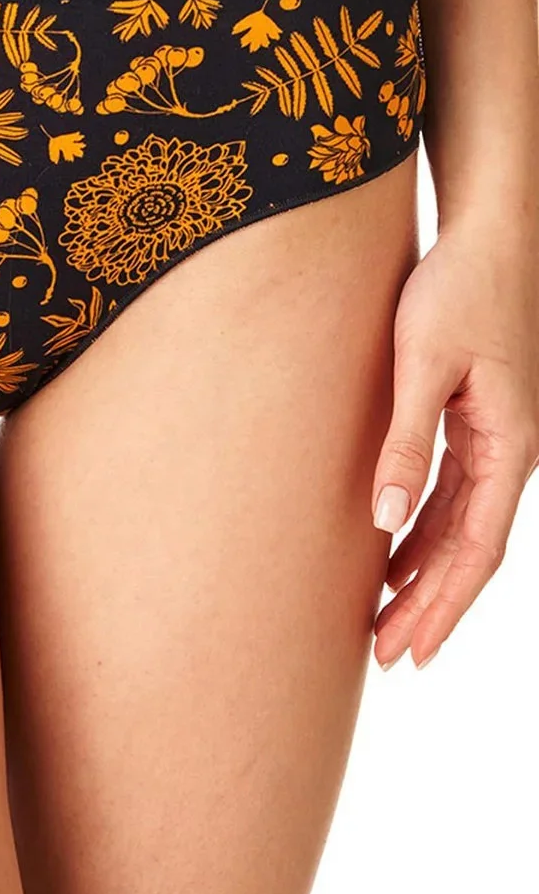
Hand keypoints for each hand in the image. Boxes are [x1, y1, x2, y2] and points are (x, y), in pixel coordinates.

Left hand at [371, 216, 538, 669]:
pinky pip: (452, 497)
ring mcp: (495, 440)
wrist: (487, 236)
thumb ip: (405, 442)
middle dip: (430, 607)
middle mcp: (510, 453)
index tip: (408, 649)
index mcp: (509, 447)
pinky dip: (422, 534)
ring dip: (424, 577)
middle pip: (469, 551)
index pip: (476, 550)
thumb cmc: (457, 291)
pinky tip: (390, 556)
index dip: (442, 604)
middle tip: (386, 657)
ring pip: (459, 528)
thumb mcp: (422, 366)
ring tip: (383, 623)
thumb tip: (384, 520)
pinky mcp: (474, 423)